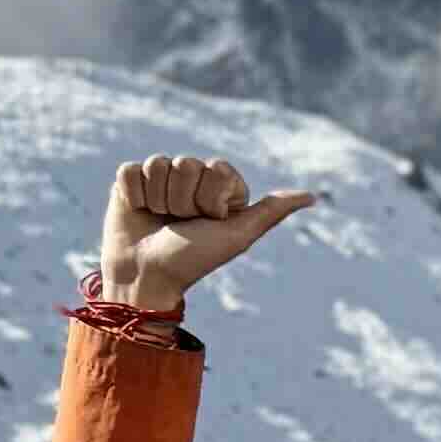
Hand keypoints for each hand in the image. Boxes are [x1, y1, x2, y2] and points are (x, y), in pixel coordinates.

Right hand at [95, 155, 324, 315]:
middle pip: (186, 164)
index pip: (216, 167)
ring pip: (158, 164)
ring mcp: (160, 179)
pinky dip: (133, 195)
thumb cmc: (195, 259)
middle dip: (184, 200)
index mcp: (219, 187)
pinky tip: (139, 213)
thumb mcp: (238, 236)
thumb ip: (271, 212)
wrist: (147, 277)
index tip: (209, 220)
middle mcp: (190, 179)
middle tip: (180, 224)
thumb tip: (311, 196)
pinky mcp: (128, 182)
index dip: (211, 197)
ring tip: (160, 221)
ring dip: (159, 200)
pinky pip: (131, 170)